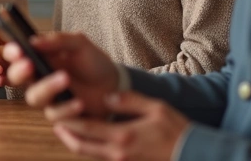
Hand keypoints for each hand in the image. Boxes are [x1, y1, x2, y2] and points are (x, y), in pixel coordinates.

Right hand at [4, 32, 119, 118]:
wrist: (114, 85)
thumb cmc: (93, 62)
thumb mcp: (80, 44)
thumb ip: (58, 40)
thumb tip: (34, 40)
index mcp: (38, 57)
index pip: (15, 55)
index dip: (11, 53)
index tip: (17, 50)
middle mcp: (38, 78)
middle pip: (15, 78)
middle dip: (18, 72)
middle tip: (29, 64)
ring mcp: (47, 97)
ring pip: (34, 97)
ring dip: (47, 87)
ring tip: (65, 78)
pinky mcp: (59, 114)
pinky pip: (55, 114)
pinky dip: (67, 108)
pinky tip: (79, 102)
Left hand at [52, 92, 189, 160]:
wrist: (193, 155)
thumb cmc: (177, 131)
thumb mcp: (156, 108)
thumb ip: (129, 100)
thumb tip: (107, 96)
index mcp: (123, 136)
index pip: (87, 128)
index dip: (70, 121)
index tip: (58, 113)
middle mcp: (118, 153)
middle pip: (82, 147)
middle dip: (67, 135)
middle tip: (57, 124)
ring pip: (91, 155)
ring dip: (78, 143)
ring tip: (69, 131)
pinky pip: (103, 159)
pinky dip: (92, 150)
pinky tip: (91, 140)